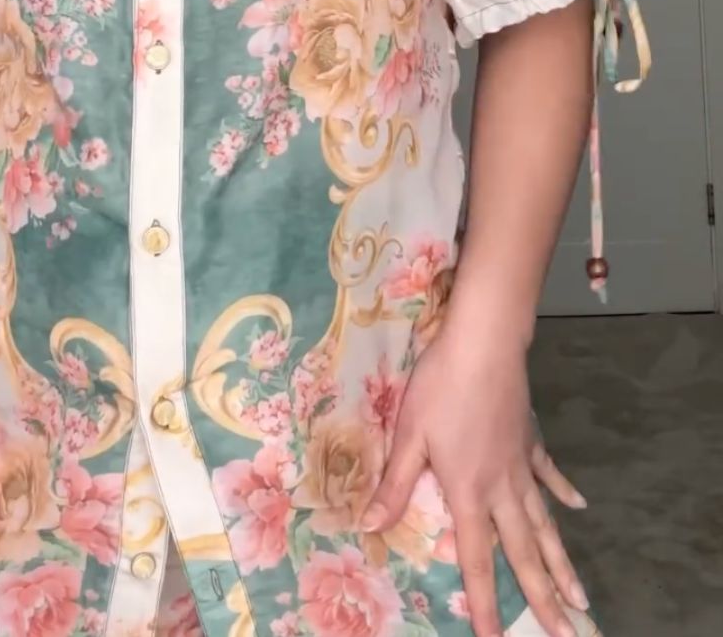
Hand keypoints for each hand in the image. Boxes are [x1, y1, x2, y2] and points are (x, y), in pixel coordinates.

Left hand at [361, 327, 588, 636]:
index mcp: (469, 493)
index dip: (484, 605)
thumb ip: (394, 484)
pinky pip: (549, 474)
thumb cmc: (440, 387)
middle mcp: (502, 488)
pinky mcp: (530, 439)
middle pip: (524, 553)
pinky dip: (562, 493)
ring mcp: (522, 464)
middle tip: (565, 635)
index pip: (475, 561)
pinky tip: (578, 508)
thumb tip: (370, 528)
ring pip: (544, 524)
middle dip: (543, 598)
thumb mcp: (408, 435)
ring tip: (581, 598)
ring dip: (561, 562)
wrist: (483, 344)